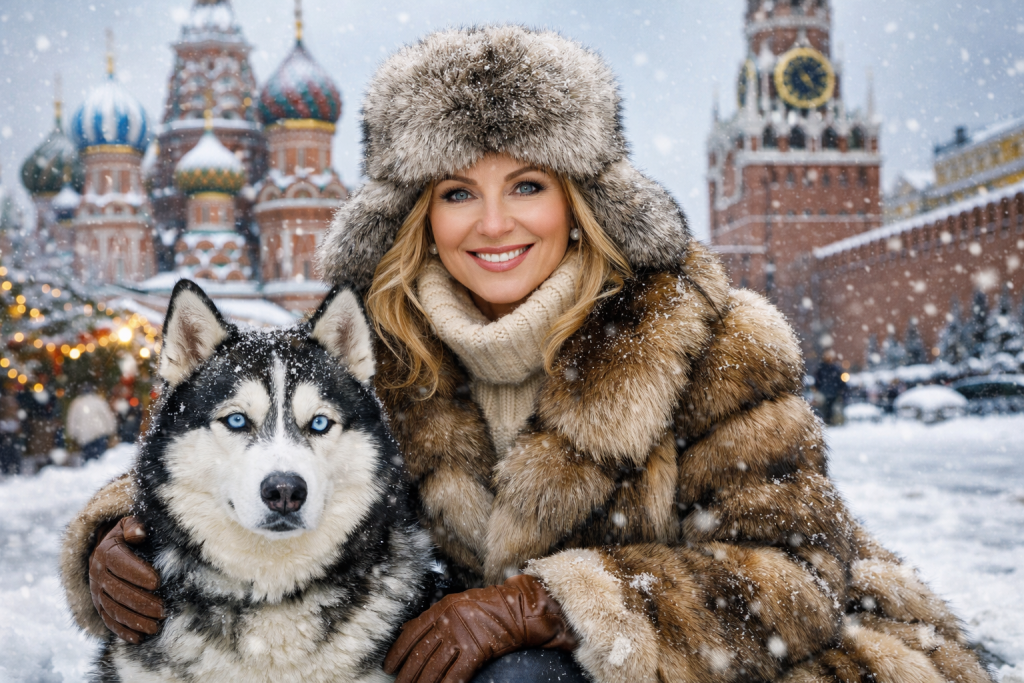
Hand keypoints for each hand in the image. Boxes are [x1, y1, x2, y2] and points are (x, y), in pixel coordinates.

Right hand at [89, 516, 164, 643]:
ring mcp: (97, 591)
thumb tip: (139, 533)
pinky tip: (138, 639)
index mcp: (106, 552)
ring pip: (113, 609)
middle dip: (141, 602)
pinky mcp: (99, 605)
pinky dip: (122, 631)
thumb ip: (135, 526)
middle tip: (163, 610)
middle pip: (117, 591)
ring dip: (134, 620)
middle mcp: (98, 573)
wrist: (108, 547)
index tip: (158, 582)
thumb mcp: (130, 524)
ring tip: (156, 627)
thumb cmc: (130, 535)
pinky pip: (108, 620)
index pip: (119, 563)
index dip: (137, 573)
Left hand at [383, 574, 575, 682]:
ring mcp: (462, 636)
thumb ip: (434, 617)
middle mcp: (448, 621)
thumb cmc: (489, 606)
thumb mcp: (456, 603)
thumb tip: (408, 630)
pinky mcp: (476, 650)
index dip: (397, 653)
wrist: (519, 607)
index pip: (410, 633)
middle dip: (406, 676)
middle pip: (419, 654)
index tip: (389, 667)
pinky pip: (455, 675)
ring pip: (433, 668)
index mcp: (440, 609)